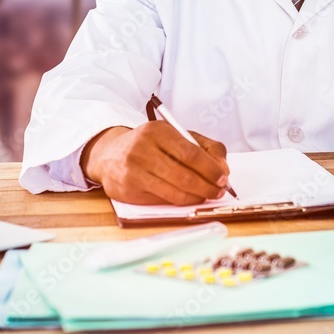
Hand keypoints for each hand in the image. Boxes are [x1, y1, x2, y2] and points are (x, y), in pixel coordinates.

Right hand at [80, 124, 229, 204]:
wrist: (110, 154)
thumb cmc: (150, 145)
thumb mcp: (175, 136)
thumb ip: (204, 147)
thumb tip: (222, 169)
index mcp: (157, 131)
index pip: (190, 153)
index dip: (210, 168)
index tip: (223, 177)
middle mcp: (142, 150)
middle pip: (184, 175)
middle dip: (207, 186)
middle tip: (219, 191)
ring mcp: (134, 171)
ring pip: (174, 192)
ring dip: (196, 197)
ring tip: (207, 196)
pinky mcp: (129, 190)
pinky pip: (162, 201)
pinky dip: (180, 202)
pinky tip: (188, 198)